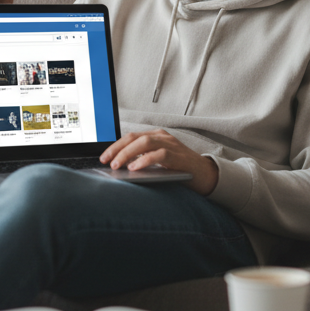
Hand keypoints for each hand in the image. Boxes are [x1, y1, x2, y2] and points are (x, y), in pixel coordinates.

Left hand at [100, 130, 218, 195]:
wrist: (205, 175)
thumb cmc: (180, 169)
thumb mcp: (158, 161)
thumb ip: (143, 159)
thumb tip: (120, 167)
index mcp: (156, 136)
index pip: (130, 136)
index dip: (115, 146)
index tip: (104, 156)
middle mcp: (163, 137)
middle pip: (134, 137)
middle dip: (117, 149)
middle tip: (106, 161)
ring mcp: (171, 145)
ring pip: (144, 143)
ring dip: (127, 153)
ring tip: (117, 165)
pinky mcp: (178, 156)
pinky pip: (159, 155)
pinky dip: (144, 160)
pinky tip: (134, 168)